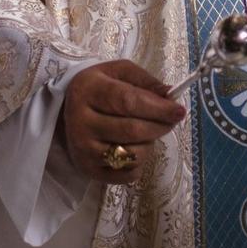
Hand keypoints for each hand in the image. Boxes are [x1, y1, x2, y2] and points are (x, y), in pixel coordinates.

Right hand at [62, 59, 186, 183]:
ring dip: (150, 145)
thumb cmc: (99, 88)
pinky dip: (140, 163)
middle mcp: (81, 122)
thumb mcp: (119, 73)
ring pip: (133, 155)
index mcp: (88, 90)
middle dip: (160, 126)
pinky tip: (133, 147)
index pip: (128, 102)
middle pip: (133, 130)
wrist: (67, 111)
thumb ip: (145, 81)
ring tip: (146, 133)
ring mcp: (83, 149)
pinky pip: (128, 174)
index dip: (158, 108)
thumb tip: (170, 95)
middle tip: (170, 121)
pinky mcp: (88, 170)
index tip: (180, 111)